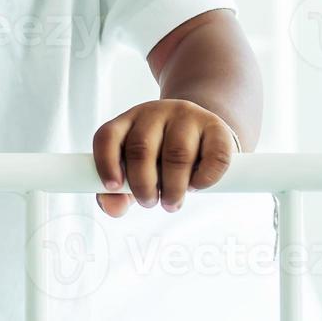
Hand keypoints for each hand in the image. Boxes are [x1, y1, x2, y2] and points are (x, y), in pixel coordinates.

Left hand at [91, 99, 237, 215]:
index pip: (107, 136)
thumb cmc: (162, 158)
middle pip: (141, 148)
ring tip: (172, 201)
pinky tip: (197, 185)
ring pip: (177, 153)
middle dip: (143, 184)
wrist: (203, 135)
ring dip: (173, 187)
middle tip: (150, 202)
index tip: (114, 187)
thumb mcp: (137, 172)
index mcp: (128, 122)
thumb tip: (114, 209)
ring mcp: (186, 116)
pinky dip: (204, 179)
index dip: (106, 163)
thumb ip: (119, 193)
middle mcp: (154, 113)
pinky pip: (213, 156)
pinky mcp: (215, 126)